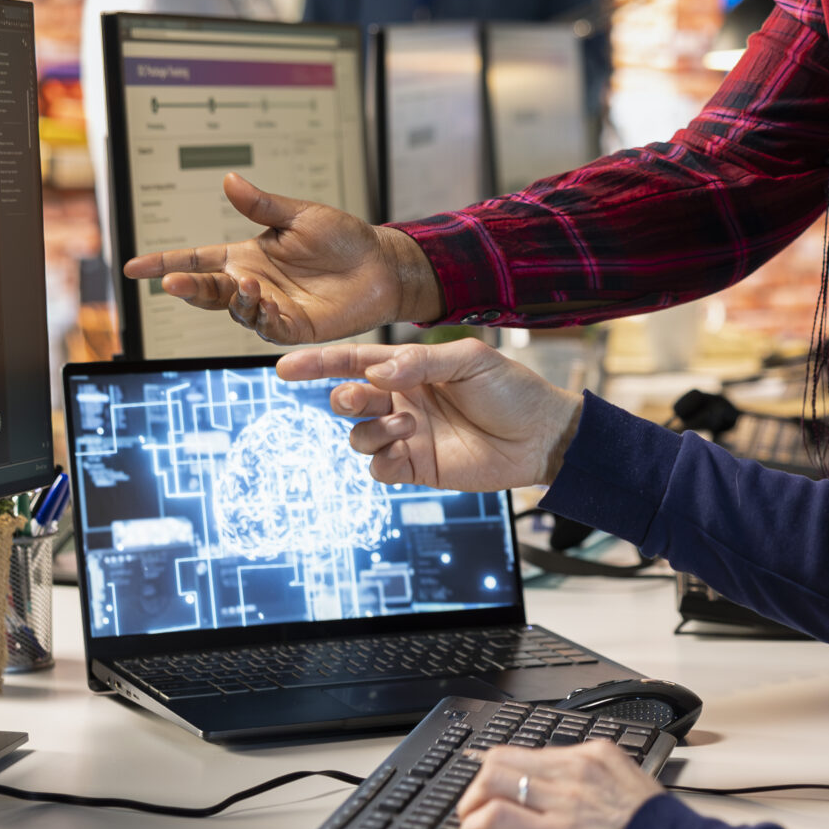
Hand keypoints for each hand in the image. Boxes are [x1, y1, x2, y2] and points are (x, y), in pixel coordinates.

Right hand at [118, 173, 441, 341]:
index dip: (166, 262)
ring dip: (234, 299)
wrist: (381, 265)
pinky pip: (268, 328)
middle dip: (187, 287)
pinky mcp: (293, 328)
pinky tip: (266, 303)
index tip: (134, 267)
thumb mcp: (302, 215)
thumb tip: (229, 180)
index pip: (196, 258)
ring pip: (235, 310)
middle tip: (173, 281)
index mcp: (246, 254)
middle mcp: (251, 282)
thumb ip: (263, 205)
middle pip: (207, 289)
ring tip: (248, 283)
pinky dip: (262, 317)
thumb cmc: (343, 238)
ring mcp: (270, 307)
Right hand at [281, 339, 584, 490]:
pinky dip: (380, 459)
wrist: (542, 435)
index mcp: (409, 369)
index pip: (355, 362)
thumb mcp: (470, 360)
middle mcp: (403, 401)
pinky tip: (405, 445)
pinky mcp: (417, 468)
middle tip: (360, 397)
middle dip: (343, 397)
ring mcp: (408, 435)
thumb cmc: (511, 390)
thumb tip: (377, 372)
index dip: (319, 364)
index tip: (286, 367)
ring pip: (358, 435)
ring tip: (406, 424)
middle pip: (348, 399)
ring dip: (370, 428)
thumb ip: (420, 362)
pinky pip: (378, 468)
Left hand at [455, 740, 661, 828]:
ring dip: (470, 806)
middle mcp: (576, 768)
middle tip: (474, 810)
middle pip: (501, 758)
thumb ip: (600, 784)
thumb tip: (572, 797)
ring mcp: (564, 798)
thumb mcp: (633, 790)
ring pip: (491, 780)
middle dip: (478, 785)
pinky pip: (494, 818)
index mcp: (597, 755)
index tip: (493, 789)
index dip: (503, 772)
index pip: (531, 751)